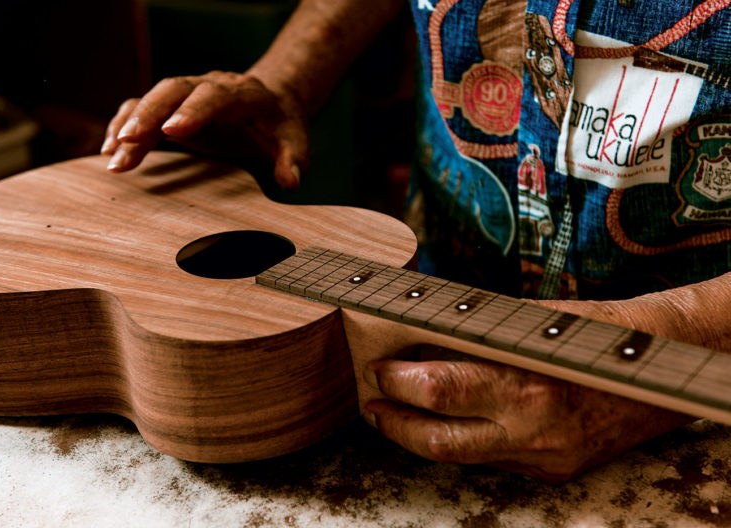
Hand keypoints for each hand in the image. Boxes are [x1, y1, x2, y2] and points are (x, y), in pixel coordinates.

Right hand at [101, 71, 308, 188]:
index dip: (193, 111)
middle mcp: (210, 85)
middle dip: (148, 113)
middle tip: (126, 141)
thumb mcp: (295, 143)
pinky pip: (142, 108)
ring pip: (152, 98)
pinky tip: (110, 152)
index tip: (171, 131)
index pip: (215, 96)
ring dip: (129, 124)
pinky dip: (124, 126)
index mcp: (243, 93)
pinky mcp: (173, 106)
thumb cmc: (282, 127)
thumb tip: (290, 181)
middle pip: (173, 89)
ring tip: (112, 156)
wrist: (271, 104)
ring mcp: (188, 93)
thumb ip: (293, 160)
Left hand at [361, 291, 717, 480]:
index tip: (378, 368)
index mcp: (528, 384)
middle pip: (439, 440)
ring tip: (393, 414)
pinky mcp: (551, 469)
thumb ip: (482, 333)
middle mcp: (533, 430)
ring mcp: (543, 457)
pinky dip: (458, 440)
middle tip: (373, 402)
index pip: (441, 390)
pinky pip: (489, 459)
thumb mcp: (540, 322)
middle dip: (393, 422)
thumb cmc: (603, 334)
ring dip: (418, 437)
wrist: (665, 370)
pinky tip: (443, 422)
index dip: (399, 382)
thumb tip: (424, 332)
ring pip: (459, 456)